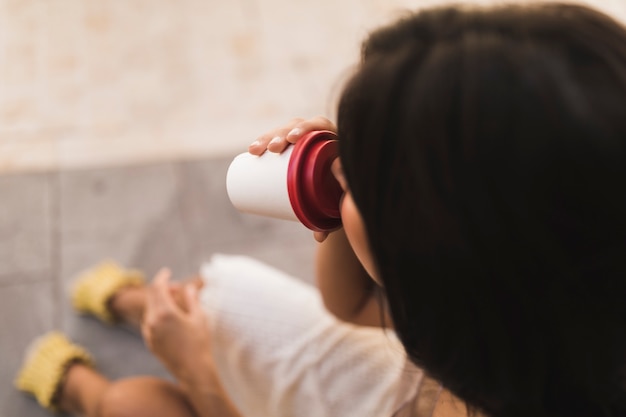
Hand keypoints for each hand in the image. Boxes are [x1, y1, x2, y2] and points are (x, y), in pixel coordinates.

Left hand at [141, 268, 213, 383]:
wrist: (193, 370)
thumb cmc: (199, 343)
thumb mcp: (199, 317)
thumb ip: (192, 299)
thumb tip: (188, 288)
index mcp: (165, 312)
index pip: (157, 287)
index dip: (162, 277)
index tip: (167, 271)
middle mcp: (152, 321)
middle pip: (151, 297)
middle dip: (161, 288)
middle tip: (175, 287)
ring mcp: (149, 333)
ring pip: (150, 309)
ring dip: (160, 302)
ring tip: (175, 303)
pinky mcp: (149, 342)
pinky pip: (149, 322)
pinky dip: (157, 314)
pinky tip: (170, 318)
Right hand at [250, 116, 339, 242]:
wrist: (342, 192)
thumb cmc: (344, 194)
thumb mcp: (342, 202)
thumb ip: (335, 216)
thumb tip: (319, 237)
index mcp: (335, 140)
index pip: (320, 125)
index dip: (307, 128)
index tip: (294, 140)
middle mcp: (318, 136)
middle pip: (297, 127)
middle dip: (281, 134)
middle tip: (272, 149)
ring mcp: (303, 141)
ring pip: (283, 133)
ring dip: (267, 138)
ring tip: (255, 151)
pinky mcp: (292, 150)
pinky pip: (276, 141)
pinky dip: (264, 143)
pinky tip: (252, 148)